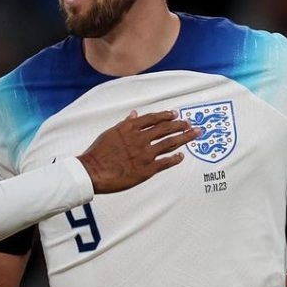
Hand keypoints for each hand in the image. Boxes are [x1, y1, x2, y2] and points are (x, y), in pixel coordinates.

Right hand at [78, 110, 199, 193]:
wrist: (92, 171)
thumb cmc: (97, 153)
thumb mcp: (110, 133)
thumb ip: (125, 124)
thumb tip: (134, 114)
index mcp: (130, 128)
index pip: (153, 119)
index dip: (166, 116)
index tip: (175, 114)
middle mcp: (140, 139)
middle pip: (165, 129)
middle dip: (180, 125)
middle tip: (190, 124)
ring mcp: (145, 154)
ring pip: (169, 143)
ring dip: (184, 138)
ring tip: (194, 134)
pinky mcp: (146, 170)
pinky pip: (165, 163)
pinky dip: (175, 159)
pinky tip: (182, 156)